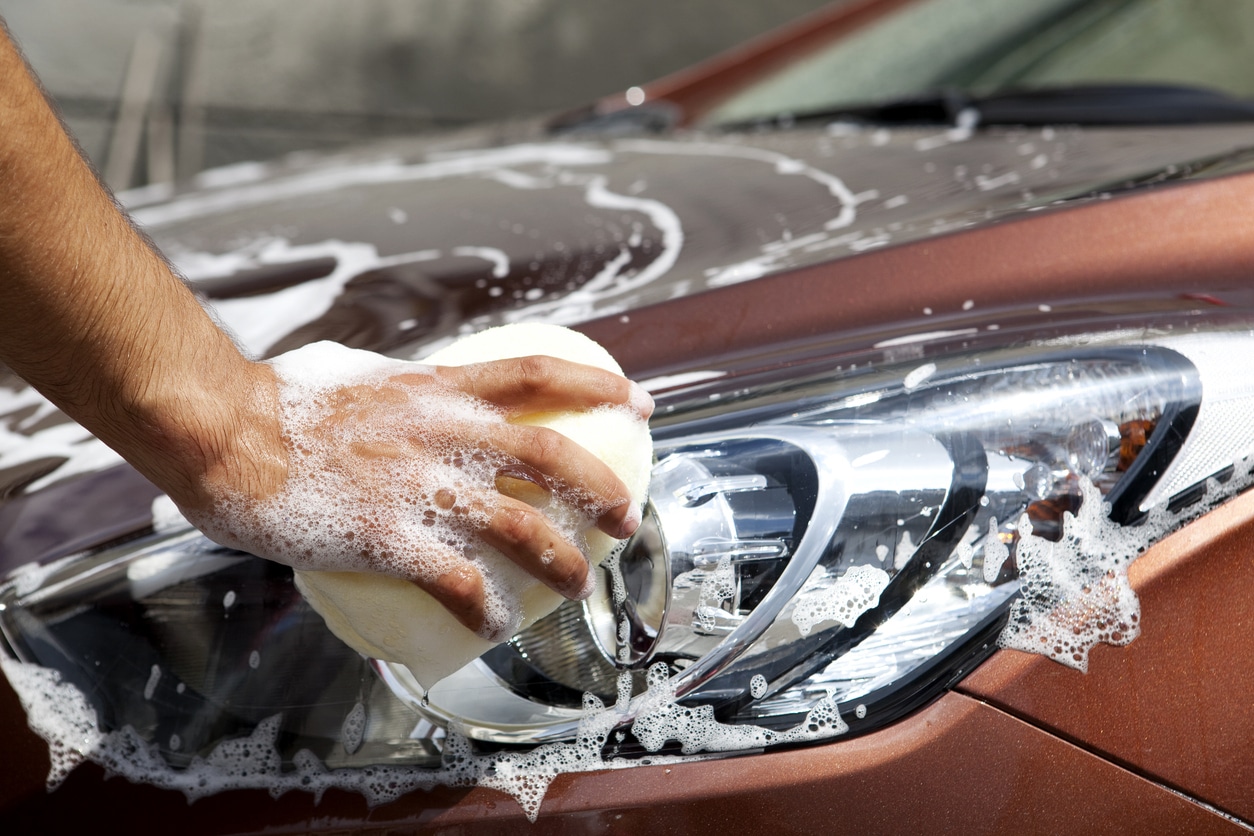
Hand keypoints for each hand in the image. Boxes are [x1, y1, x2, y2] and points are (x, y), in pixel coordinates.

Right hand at [180, 347, 652, 640]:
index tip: (637, 402)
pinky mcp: (383, 535)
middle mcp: (438, 432)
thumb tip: (422, 391)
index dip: (595, 385)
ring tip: (579, 583)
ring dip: (559, 559)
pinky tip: (493, 623)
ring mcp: (415, 484)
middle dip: (600, 487)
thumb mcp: (361, 373)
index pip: (534, 372)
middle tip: (625, 515)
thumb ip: (404, 386)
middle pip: (548, 452)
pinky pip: (454, 579)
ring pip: (517, 523)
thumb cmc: (281, 401)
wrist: (224, 431)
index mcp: (436, 389)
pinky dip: (484, 606)